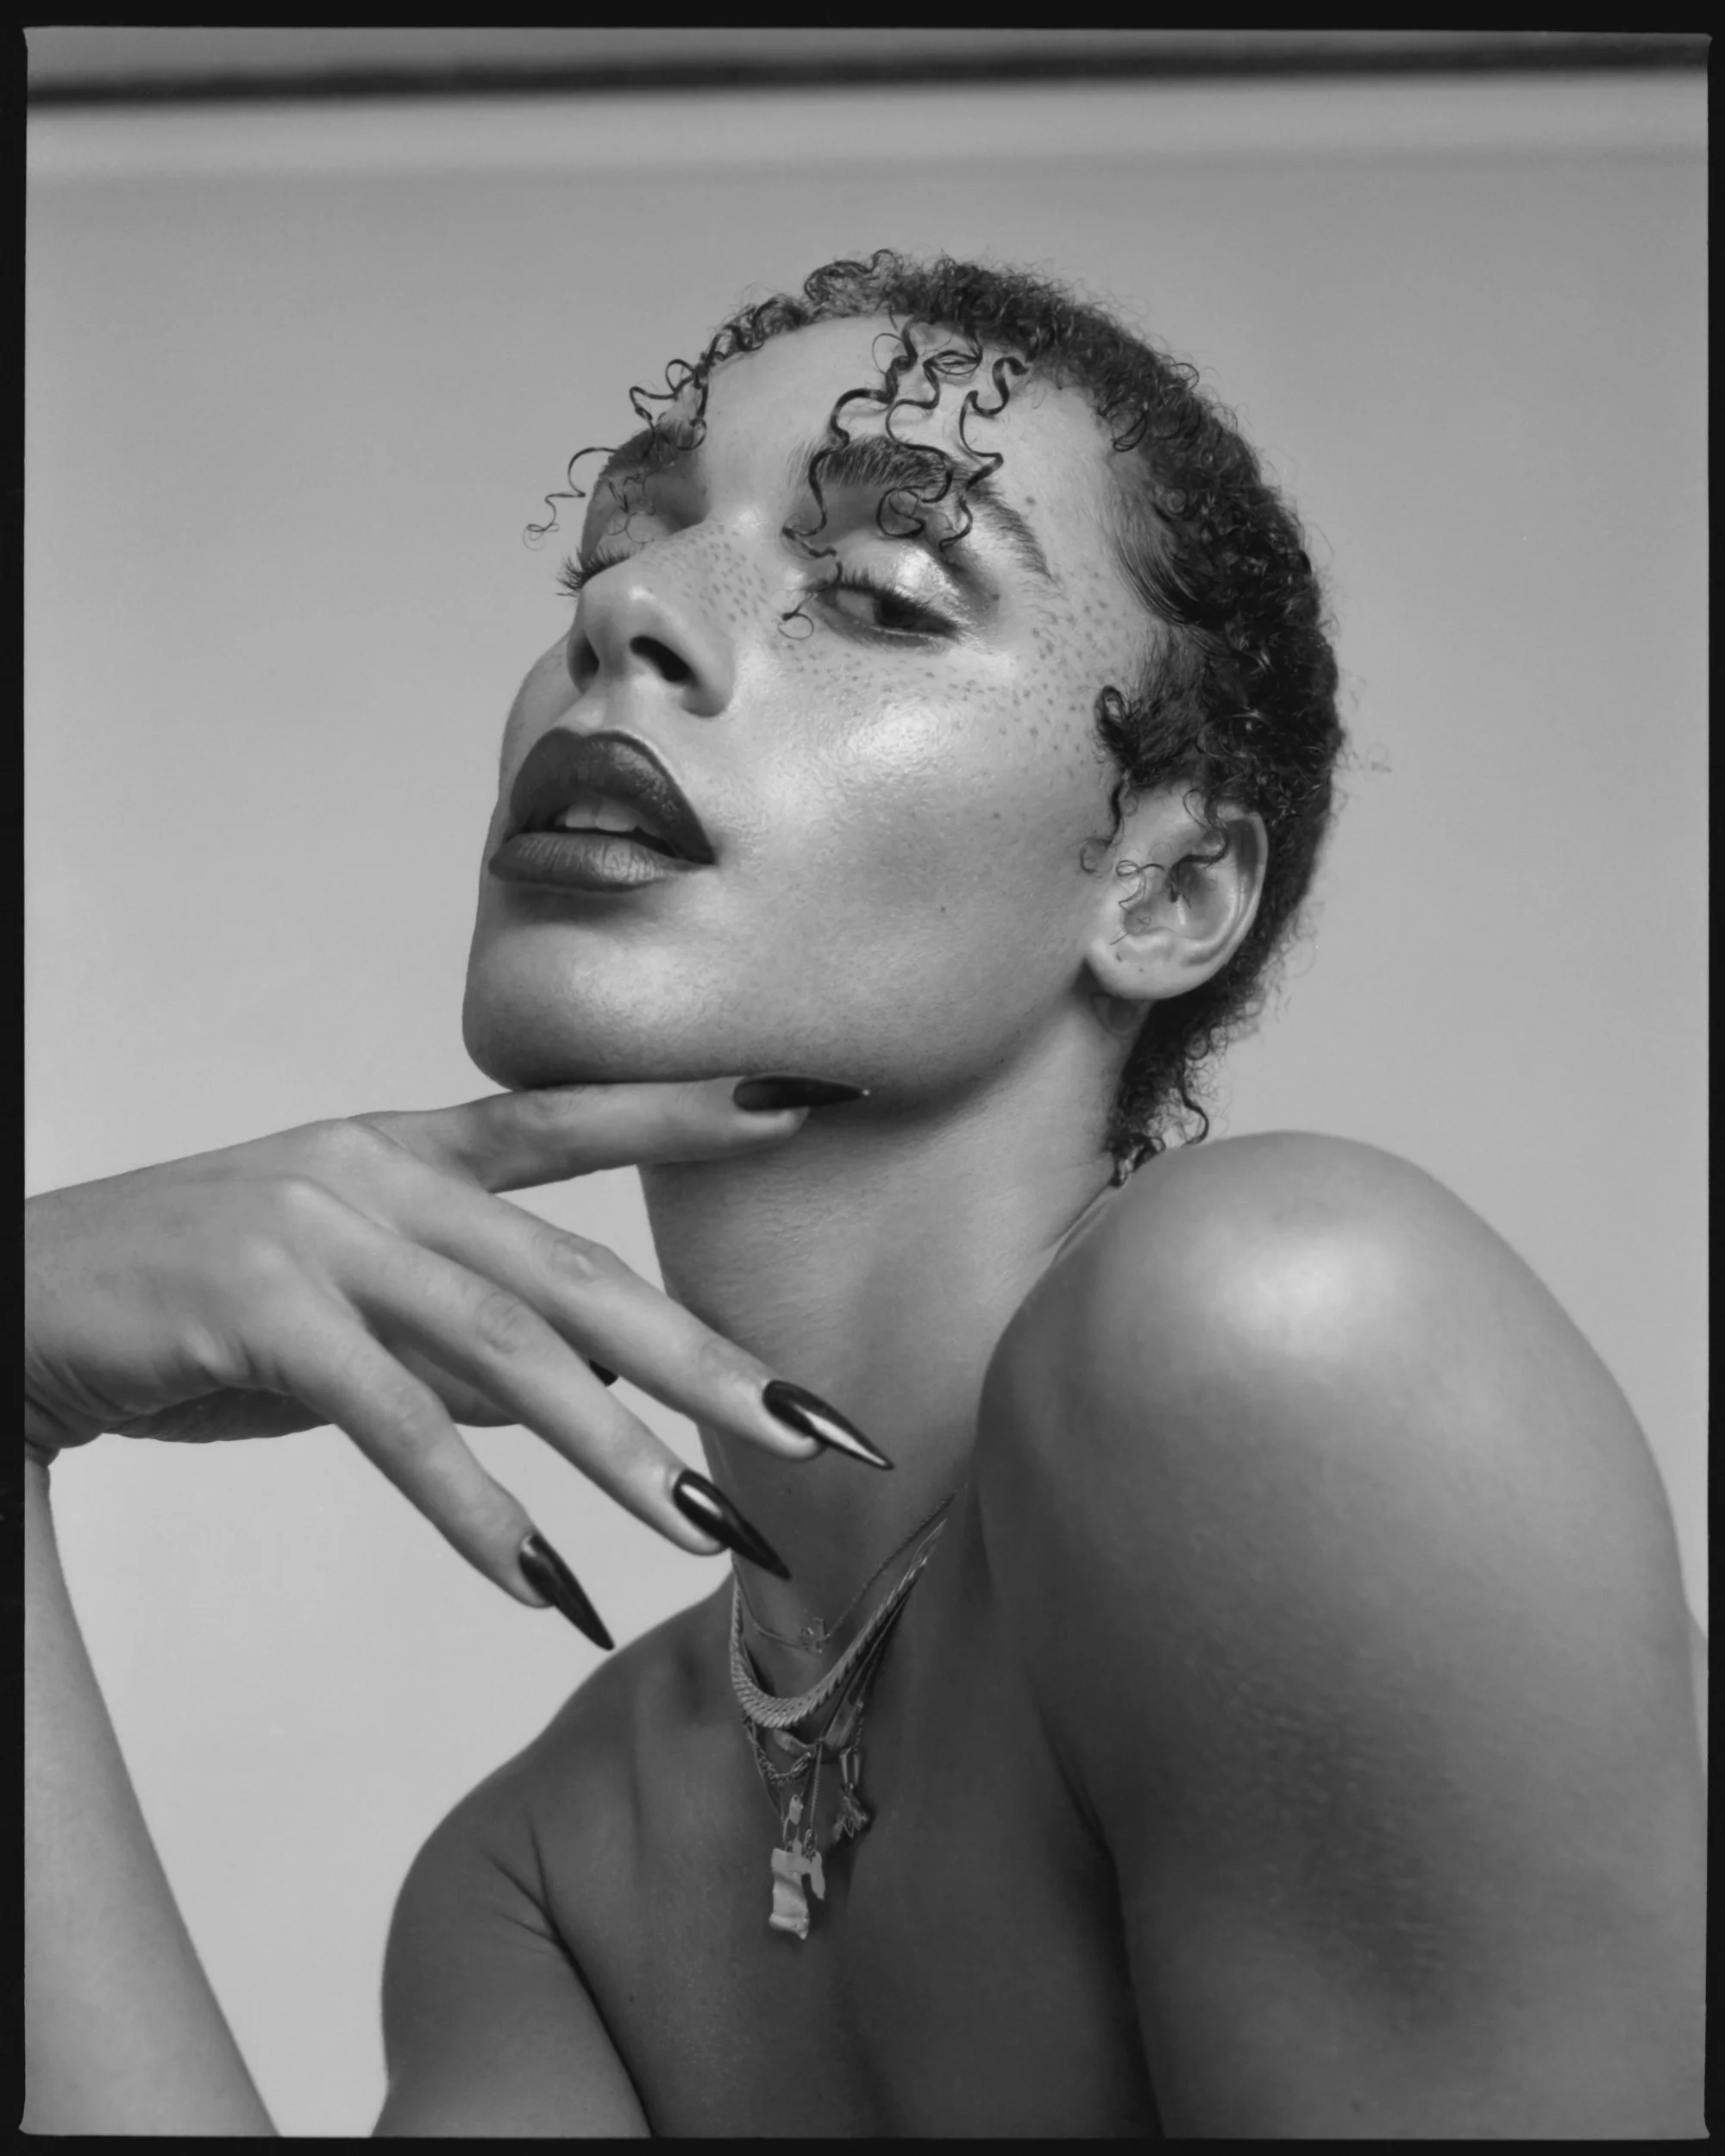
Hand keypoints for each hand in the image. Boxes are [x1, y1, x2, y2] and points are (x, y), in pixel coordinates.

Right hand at [23, 1078, 883, 1633]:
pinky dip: (471, 1510)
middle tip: (813, 1428)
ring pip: (501, 1350)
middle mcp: (375, 1175)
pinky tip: (538, 1580)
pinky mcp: (255, 1310)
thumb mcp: (347, 1309)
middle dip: (704, 1357)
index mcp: (404, 1152)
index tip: (808, 1103)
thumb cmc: (190, 1305)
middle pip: (573, 1271)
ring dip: (613, 1453)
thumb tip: (590, 1397)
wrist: (13, 1302)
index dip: (690, 1110)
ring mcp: (316, 1235)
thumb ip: (464, 1344)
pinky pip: (390, 1423)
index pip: (570, 1118)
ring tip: (704, 1529)